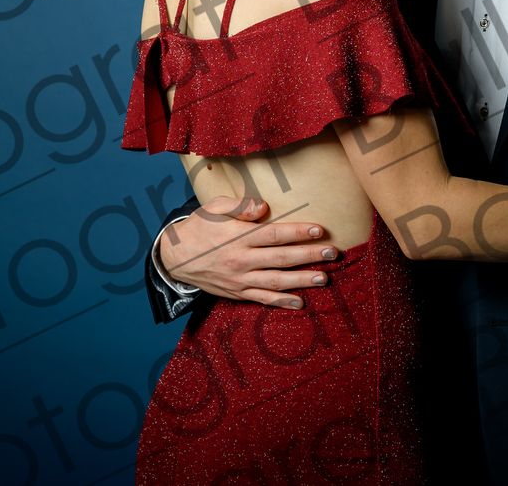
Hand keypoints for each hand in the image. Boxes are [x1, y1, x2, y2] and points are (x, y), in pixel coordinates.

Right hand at [158, 196, 338, 308]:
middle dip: (309, 256)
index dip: (298, 232)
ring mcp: (239, 279)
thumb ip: (240, 206)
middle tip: (332, 253)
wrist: (174, 257)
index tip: (319, 230)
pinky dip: (281, 301)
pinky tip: (300, 301)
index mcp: (238, 236)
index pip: (274, 234)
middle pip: (281, 258)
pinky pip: (262, 298)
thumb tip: (263, 207)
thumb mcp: (214, 208)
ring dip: (302, 280)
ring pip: (276, 281)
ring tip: (324, 278)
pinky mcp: (237, 292)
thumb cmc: (200, 227)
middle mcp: (241, 259)